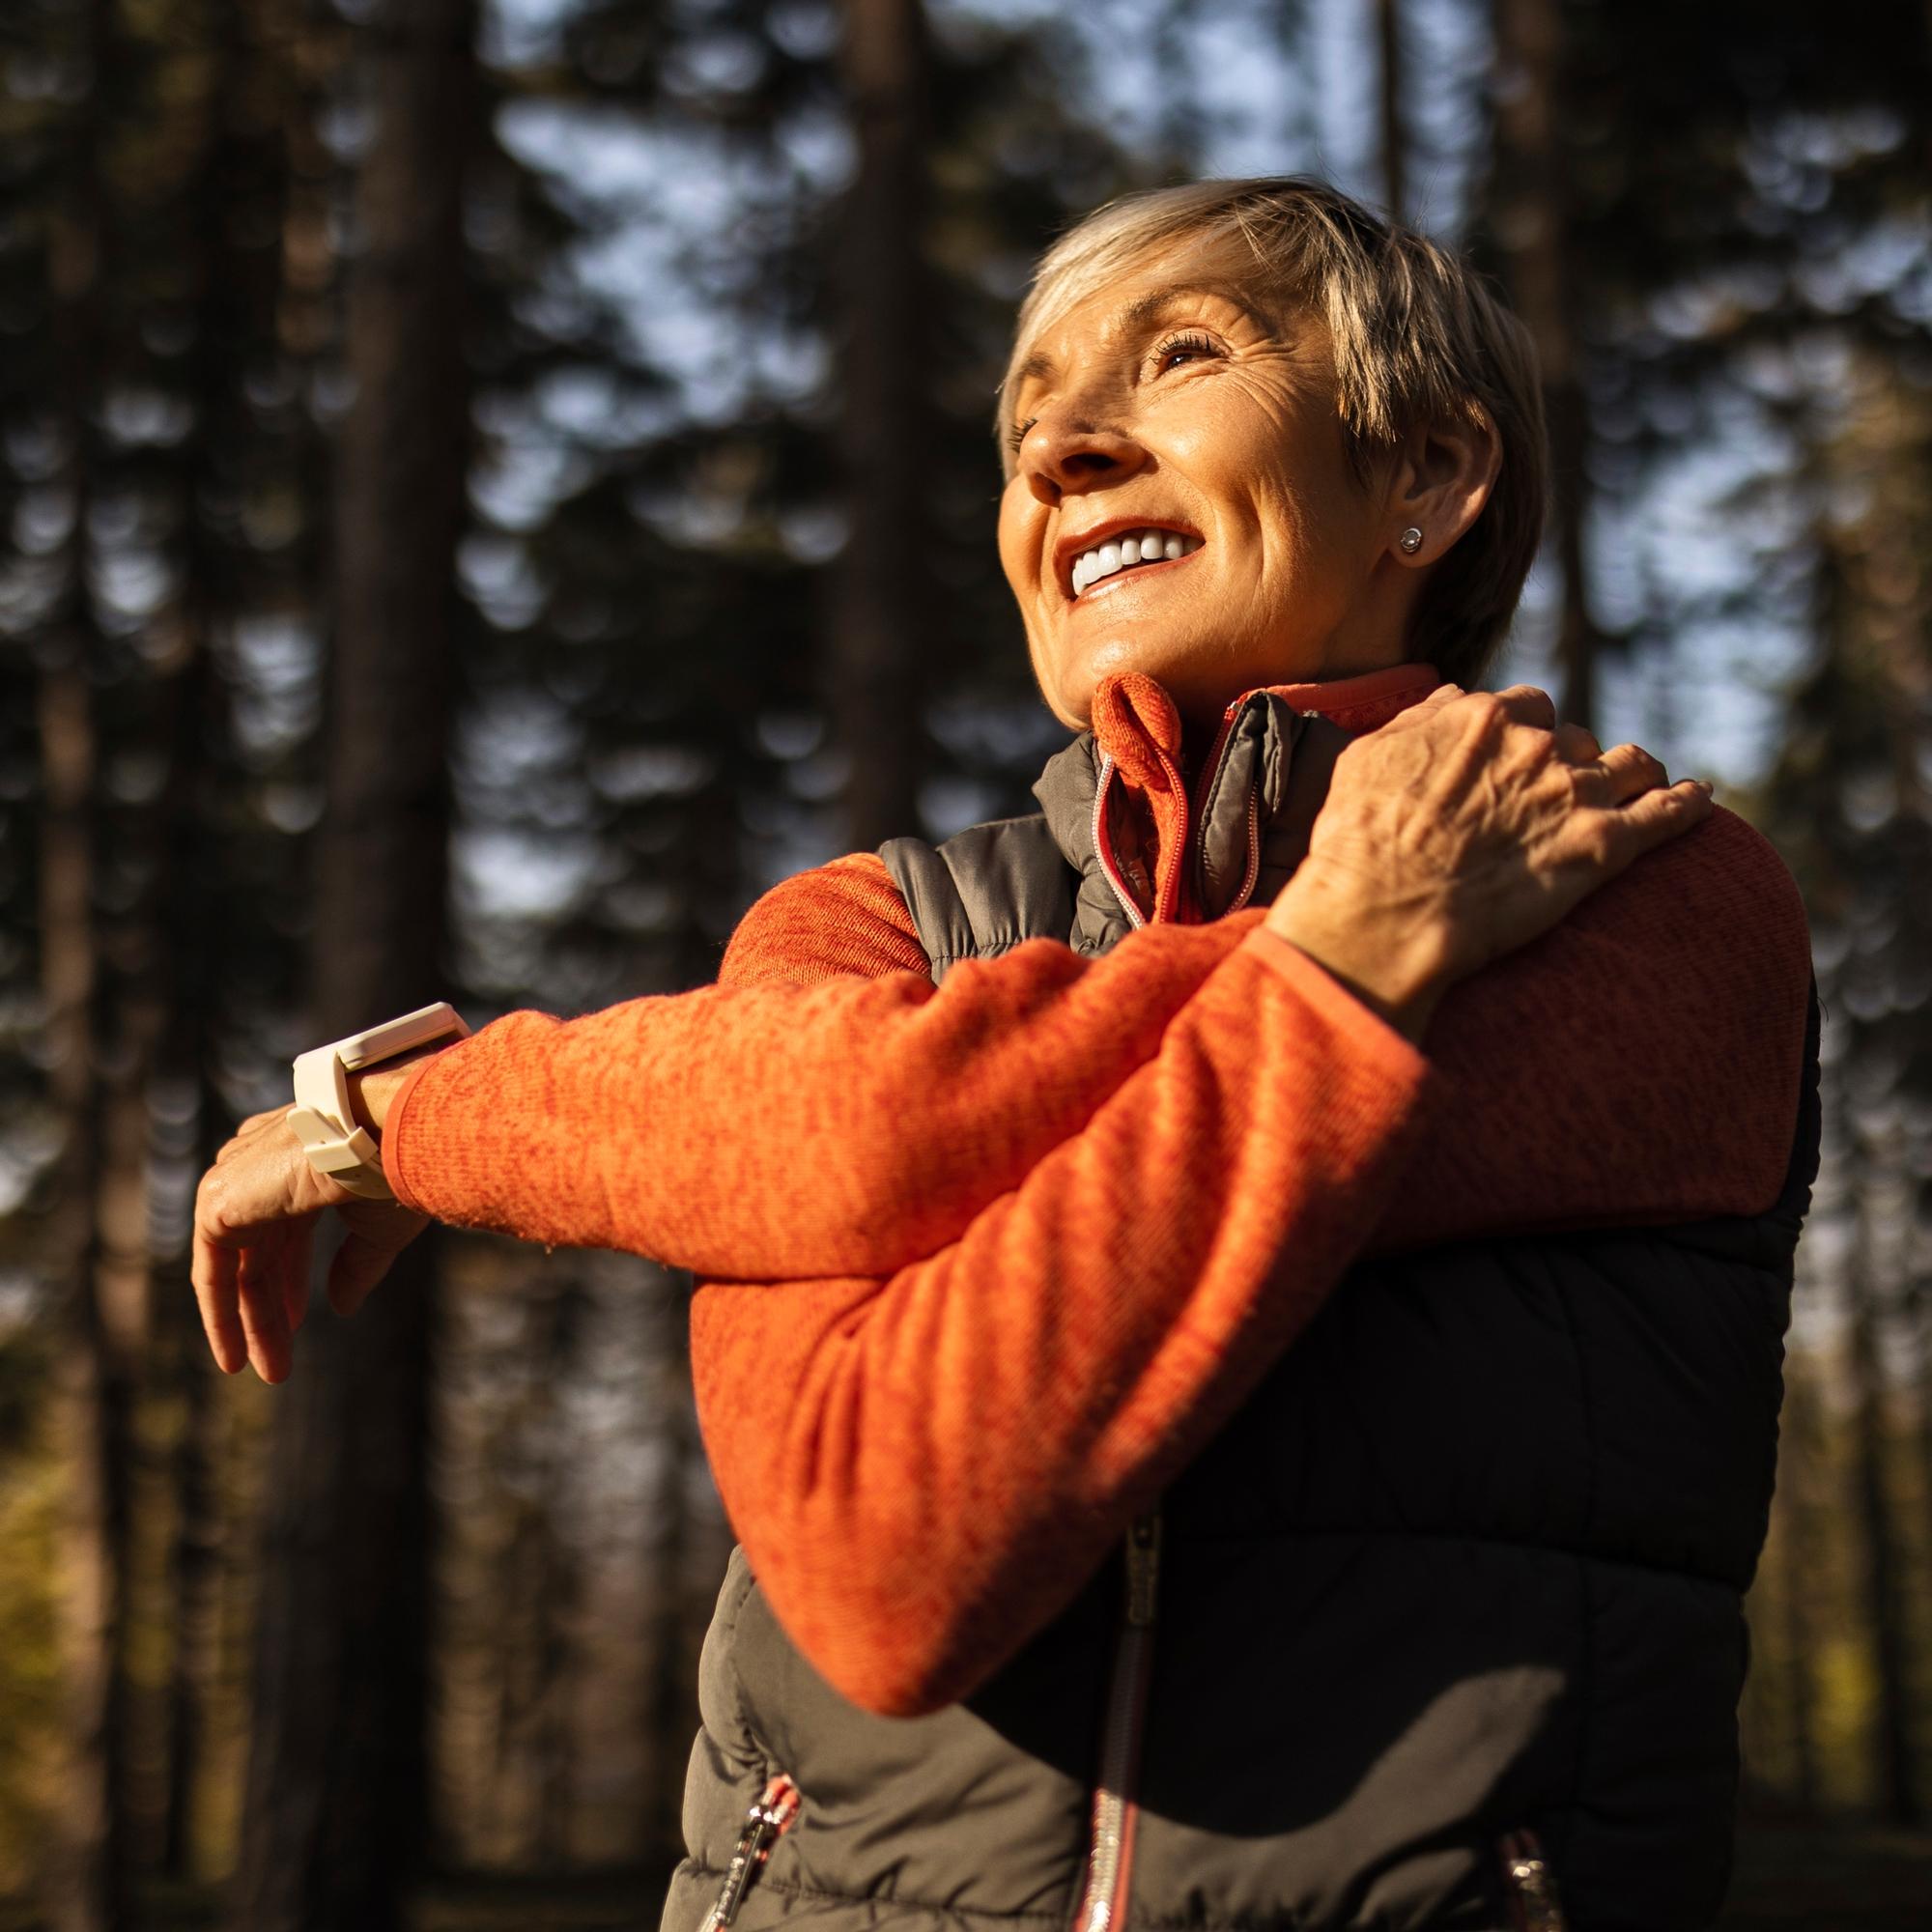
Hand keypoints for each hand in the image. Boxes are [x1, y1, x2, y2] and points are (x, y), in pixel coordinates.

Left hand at [191, 1107, 427, 1382]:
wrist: (387, 1132)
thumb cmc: (398, 1168)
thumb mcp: (379, 1226)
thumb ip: (354, 1266)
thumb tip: (341, 1307)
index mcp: (299, 1154)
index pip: (286, 1224)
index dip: (293, 1275)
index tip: (301, 1317)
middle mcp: (261, 1159)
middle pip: (260, 1247)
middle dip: (271, 1304)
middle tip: (280, 1359)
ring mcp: (236, 1177)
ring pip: (236, 1261)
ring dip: (251, 1319)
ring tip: (268, 1369)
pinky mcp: (219, 1201)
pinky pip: (213, 1270)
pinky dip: (221, 1314)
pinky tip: (237, 1354)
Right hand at [1265, 684, 1711, 1040]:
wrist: (1386, 911)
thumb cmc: (1360, 840)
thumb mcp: (1368, 755)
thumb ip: (1420, 718)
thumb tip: (1454, 696)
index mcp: (1484, 717)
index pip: (1527, 706)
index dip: (1525, 732)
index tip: (1516, 758)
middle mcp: (1538, 745)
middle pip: (1575, 738)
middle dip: (1569, 761)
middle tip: (1554, 797)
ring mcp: (1576, 793)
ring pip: (1629, 765)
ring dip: (1633, 772)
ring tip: (1642, 784)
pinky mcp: (1604, 847)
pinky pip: (1668, 814)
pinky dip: (1689, 803)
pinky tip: (1701, 799)